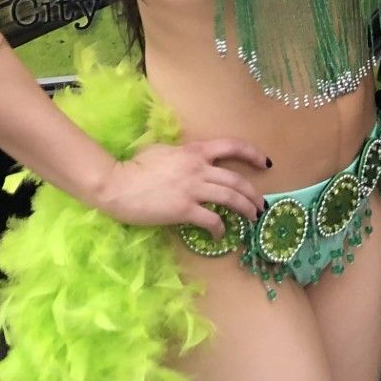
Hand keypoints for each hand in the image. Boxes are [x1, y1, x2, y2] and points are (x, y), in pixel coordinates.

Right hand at [87, 138, 270, 235]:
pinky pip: (210, 219)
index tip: (265, 163)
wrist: (115, 183)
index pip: (232, 147)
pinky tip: (220, 234)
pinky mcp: (183, 209)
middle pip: (237, 180)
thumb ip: (183, 155)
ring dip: (246, 209)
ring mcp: (192, 188)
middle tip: (261, 205)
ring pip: (231, 198)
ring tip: (253, 219)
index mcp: (195, 150)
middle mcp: (199, 167)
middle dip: (253, 193)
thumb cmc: (134, 166)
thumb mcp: (163, 151)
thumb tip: (193, 161)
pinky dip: (219, 228)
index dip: (252, 154)